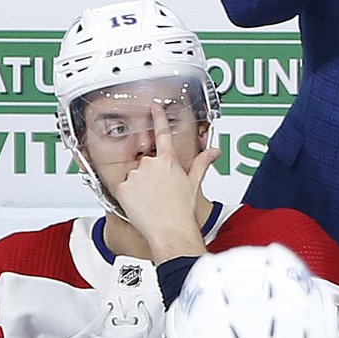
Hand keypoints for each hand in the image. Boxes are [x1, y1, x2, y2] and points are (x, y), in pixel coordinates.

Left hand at [113, 107, 218, 262]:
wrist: (170, 230)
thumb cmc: (182, 211)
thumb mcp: (194, 184)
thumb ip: (201, 163)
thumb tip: (213, 152)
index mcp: (169, 161)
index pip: (163, 134)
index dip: (158, 118)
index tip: (153, 107)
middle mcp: (151, 164)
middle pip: (146, 163)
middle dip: (150, 175)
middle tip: (159, 192)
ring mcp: (137, 175)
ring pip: (134, 176)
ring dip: (139, 186)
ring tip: (151, 201)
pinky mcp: (124, 187)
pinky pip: (124, 188)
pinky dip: (129, 196)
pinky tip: (140, 205)